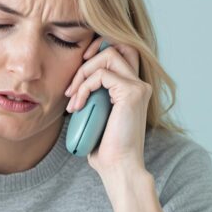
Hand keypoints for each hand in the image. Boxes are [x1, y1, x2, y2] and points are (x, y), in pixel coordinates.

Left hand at [64, 36, 150, 178]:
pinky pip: (101, 75)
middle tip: (72, 83)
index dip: (96, 52)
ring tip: (72, 97)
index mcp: (132, 87)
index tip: (76, 74)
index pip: (119, 51)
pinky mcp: (132, 92)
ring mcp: (138, 86)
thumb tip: (72, 82)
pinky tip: (77, 106)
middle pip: (117, 45)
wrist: (118, 167)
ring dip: (83, 72)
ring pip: (109, 54)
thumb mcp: (94, 113)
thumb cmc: (103, 146)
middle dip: (89, 54)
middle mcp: (139, 83)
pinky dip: (84, 87)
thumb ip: (92, 95)